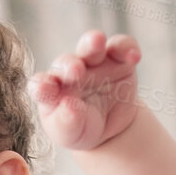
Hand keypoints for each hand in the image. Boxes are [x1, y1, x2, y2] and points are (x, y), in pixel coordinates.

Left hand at [29, 30, 143, 152]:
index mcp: (51, 90)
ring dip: (92, 43)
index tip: (44, 90)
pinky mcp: (118, 59)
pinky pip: (122, 47)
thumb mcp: (71, 134)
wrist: (110, 127)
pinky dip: (127, 48)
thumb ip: (66, 123)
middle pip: (65, 62)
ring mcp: (94, 62)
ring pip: (90, 46)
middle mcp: (69, 71)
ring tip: (97, 41)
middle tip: (76, 71)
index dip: (41, 86)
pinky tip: (134, 57)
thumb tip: (69, 106)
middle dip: (70, 64)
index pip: (41, 84)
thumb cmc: (81, 129)